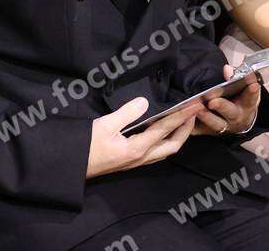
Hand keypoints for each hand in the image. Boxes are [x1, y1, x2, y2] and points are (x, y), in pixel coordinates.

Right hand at [86, 97, 200, 178]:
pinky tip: (162, 131)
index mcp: (137, 148)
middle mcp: (141, 157)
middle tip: (194, 113)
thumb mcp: (105, 125)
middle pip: (172, 145)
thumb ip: (127, 113)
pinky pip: (156, 152)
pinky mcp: (132, 160)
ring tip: (183, 121)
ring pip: (165, 150)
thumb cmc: (87, 146)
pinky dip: (165, 140)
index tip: (194, 105)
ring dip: (177, 136)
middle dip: (186, 129)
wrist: (75, 166)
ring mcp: (137, 161)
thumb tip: (145, 101)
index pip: (165, 129)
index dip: (182, 116)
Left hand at [191, 65, 259, 135]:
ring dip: (207, 118)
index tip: (252, 85)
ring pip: (216, 124)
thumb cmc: (240, 100)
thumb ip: (235, 78)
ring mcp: (224, 126)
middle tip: (212, 101)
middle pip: (230, 113)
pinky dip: (194, 127)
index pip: (250, 97)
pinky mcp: (210, 131)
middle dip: (221, 106)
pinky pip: (200, 131)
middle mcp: (236, 118)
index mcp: (246, 105)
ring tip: (198, 110)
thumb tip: (227, 69)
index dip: (252, 91)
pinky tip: (187, 119)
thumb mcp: (243, 89)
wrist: (240, 122)